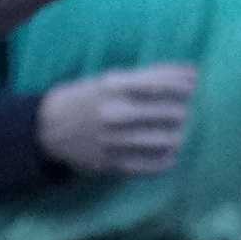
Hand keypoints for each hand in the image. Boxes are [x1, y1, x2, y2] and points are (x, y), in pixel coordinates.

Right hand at [35, 65, 197, 176]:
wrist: (45, 128)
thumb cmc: (84, 97)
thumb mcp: (109, 79)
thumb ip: (147, 77)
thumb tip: (192, 74)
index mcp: (114, 86)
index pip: (163, 83)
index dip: (185, 84)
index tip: (195, 84)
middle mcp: (115, 111)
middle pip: (170, 113)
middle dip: (184, 111)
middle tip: (185, 112)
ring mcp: (113, 139)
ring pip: (164, 140)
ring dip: (178, 136)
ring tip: (179, 133)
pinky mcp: (110, 162)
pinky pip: (149, 165)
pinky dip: (165, 161)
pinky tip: (169, 155)